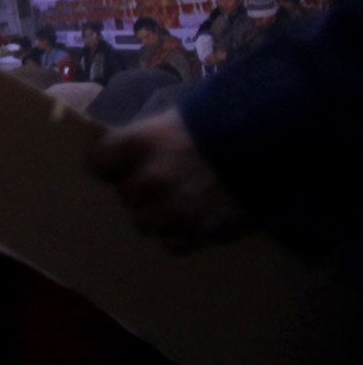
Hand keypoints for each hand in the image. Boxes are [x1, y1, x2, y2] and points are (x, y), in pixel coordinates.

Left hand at [88, 108, 247, 253]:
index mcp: (137, 143)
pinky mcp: (200, 232)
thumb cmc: (217, 125)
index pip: (95, 163)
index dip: (106, 165)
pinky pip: (171, 244)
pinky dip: (178, 236)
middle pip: (124, 196)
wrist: (267, 145)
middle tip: (156, 183)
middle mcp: (150, 178)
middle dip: (137, 190)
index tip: (115, 166)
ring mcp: (174, 208)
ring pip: (143, 223)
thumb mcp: (172, 120)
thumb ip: (144, 138)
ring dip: (156, 215)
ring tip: (175, 204)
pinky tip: (191, 221)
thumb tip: (122, 153)